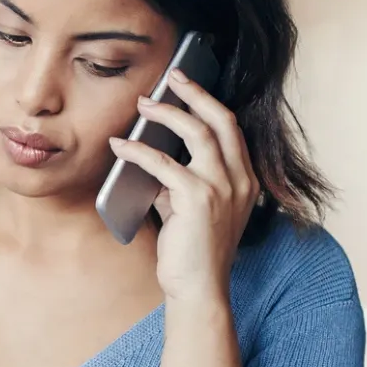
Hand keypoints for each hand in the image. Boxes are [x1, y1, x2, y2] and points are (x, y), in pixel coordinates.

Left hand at [108, 67, 259, 304]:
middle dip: (195, 93)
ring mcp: (223, 188)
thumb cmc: (193, 251)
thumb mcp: (192, 208)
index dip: (207, 103)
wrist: (198, 289)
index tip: (185, 85)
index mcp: (246, 180)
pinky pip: (164, 163)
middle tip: (171, 76)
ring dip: (167, 113)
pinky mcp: (198, 199)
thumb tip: (153, 153)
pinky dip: (138, 150)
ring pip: (198, 133)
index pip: (231, 129)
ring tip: (142, 105)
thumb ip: (181, 180)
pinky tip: (120, 146)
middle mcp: (240, 180)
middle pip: (221, 120)